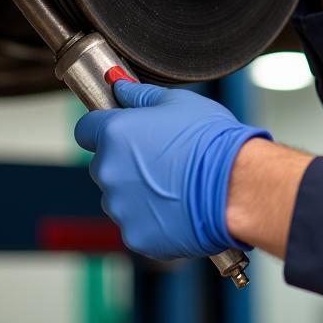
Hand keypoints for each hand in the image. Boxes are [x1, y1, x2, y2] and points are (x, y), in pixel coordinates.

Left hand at [74, 80, 270, 259]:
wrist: (236, 185)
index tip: (123, 130)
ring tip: (176, 184)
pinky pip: (137, 223)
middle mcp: (110, 171)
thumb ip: (141, 95)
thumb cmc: (212, 140)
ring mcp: (121, 207)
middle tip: (164, 157)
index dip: (104, 127)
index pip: (86, 129)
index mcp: (115, 134)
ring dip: (139, 191)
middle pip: (106, 164)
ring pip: (121, 196)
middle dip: (127, 161)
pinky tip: (179, 207)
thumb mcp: (179, 102)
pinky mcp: (136, 235)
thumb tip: (120, 86)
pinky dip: (154, 218)